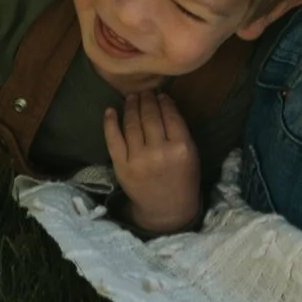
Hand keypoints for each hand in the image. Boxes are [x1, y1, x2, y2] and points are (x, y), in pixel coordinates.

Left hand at [103, 90, 203, 233]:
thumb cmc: (182, 178)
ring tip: (131, 97)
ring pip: (132, 124)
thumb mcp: (191, 153)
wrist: (166, 209)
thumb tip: (163, 102)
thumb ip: (180, 130)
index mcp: (181, 147)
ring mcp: (138, 159)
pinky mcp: (121, 166)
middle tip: (145, 92)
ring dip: (131, 106)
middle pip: (150, 116)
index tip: (160, 94)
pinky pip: (113, 139)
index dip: (164, 101)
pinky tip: (110, 110)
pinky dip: (110, 123)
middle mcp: (159, 151)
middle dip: (146, 100)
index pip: (170, 115)